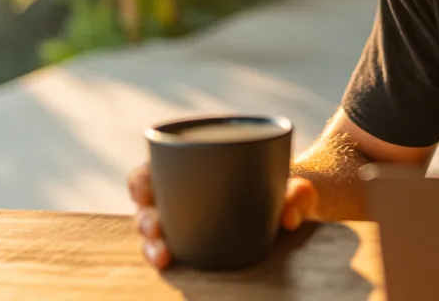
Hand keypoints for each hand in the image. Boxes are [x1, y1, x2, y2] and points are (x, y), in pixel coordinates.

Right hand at [129, 162, 319, 269]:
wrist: (293, 207)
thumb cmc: (283, 185)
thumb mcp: (294, 185)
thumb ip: (299, 194)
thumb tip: (289, 218)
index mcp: (191, 170)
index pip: (152, 171)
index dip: (140, 180)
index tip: (143, 188)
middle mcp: (181, 199)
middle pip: (148, 207)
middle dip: (145, 220)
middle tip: (156, 229)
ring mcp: (185, 226)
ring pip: (155, 236)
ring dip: (151, 246)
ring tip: (162, 256)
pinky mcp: (195, 250)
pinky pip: (173, 255)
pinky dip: (167, 261)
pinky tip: (169, 267)